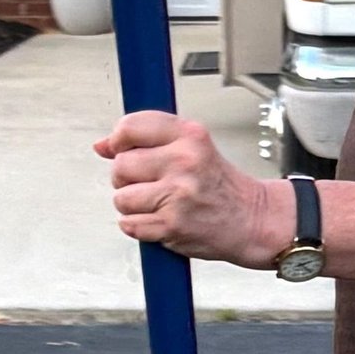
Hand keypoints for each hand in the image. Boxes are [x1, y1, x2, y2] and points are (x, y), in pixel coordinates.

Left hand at [93, 112, 290, 269]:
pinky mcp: (172, 225)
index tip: (121, 148)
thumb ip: (148, 142)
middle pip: (121, 165)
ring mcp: (177, 194)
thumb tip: (103, 145)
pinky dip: (139, 227)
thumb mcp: (193, 148)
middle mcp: (185, 161)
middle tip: (149, 182)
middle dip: (126, 178)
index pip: (132, 126)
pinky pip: (129, 225)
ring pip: (121, 198)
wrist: (252, 220)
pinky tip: (160, 220)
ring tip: (158, 204)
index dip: (119, 140)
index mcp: (191, 135)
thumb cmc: (221, 186)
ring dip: (133, 206)